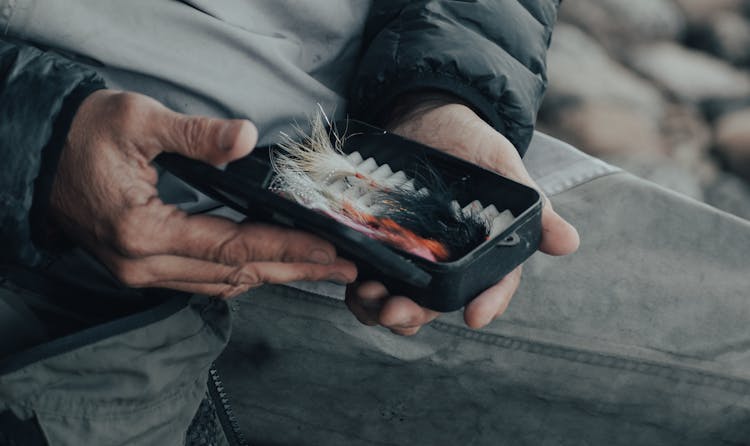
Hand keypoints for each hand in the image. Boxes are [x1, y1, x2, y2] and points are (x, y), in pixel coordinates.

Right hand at [50, 90, 356, 297]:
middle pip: (234, 275)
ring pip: (220, 283)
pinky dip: (241, 274)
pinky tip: (268, 267)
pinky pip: (202, 280)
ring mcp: (140, 273)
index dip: (285, 249)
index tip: (327, 250)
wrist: (38, 159)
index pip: (233, 247)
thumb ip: (195, 135)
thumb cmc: (82, 136)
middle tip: (341, 269)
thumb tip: (246, 137)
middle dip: (293, 271)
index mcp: (143, 230)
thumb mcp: (136, 120)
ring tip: (316, 269)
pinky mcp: (141, 268)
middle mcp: (143, 264)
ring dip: (271, 276)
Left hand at [345, 97, 578, 334]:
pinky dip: (357, 284)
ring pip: (400, 295)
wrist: (424, 113)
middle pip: (436, 300)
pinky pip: (368, 272)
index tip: (475, 317)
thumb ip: (530, 205)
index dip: (488, 303)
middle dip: (415, 314)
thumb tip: (569, 243)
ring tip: (367, 299)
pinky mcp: (378, 240)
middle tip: (394, 312)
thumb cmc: (470, 140)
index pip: (493, 284)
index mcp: (483, 247)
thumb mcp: (501, 165)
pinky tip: (350, 281)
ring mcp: (410, 251)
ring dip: (380, 307)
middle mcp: (447, 258)